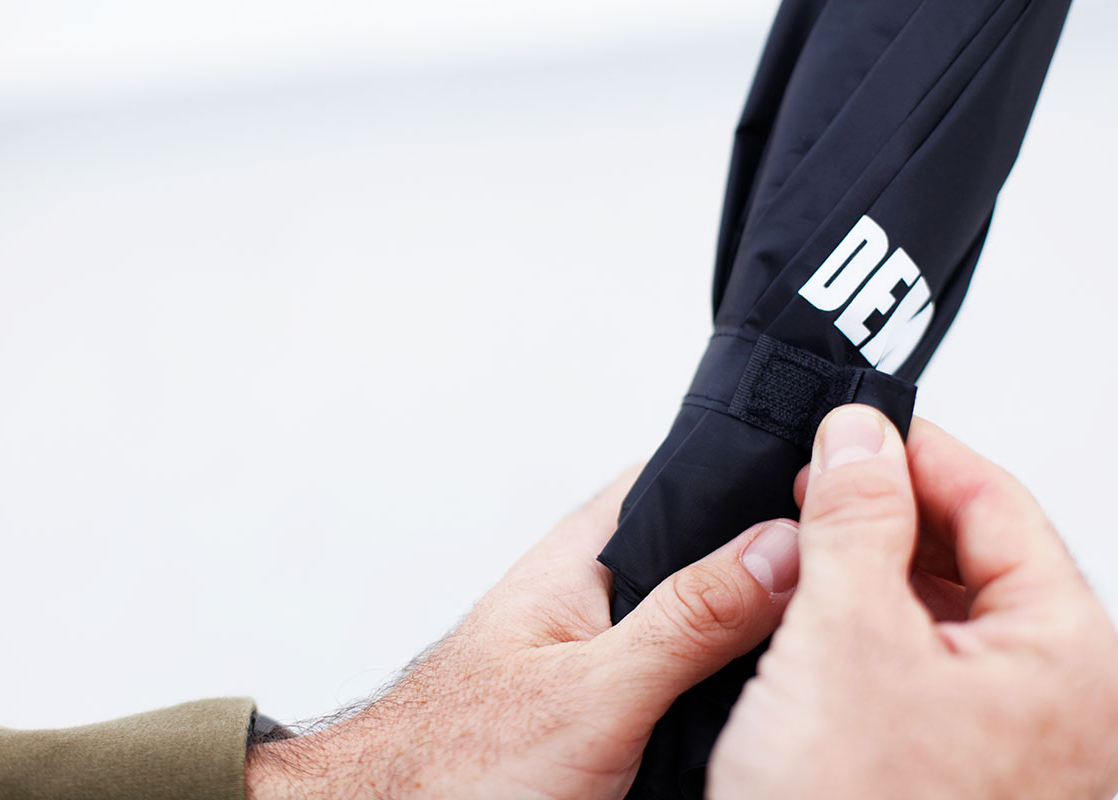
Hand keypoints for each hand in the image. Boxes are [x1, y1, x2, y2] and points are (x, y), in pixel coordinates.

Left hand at [246, 466, 799, 798]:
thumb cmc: (458, 762)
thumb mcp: (594, 692)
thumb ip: (686, 619)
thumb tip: (783, 548)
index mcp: (588, 557)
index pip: (685, 472)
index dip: (760, 467)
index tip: (841, 477)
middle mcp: (604, 592)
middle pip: (711, 546)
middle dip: (778, 557)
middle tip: (860, 568)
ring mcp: (612, 649)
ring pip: (710, 615)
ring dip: (760, 624)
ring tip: (831, 632)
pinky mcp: (617, 703)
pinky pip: (694, 674)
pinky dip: (732, 678)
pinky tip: (772, 693)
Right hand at [708, 406, 1117, 798]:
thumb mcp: (845, 642)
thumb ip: (855, 520)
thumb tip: (858, 433)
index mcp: (1069, 659)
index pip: (999, 503)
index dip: (918, 451)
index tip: (848, 426)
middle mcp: (1060, 698)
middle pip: (979, 554)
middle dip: (890, 508)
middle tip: (812, 483)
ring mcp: (1013, 736)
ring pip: (947, 609)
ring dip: (875, 566)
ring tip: (804, 546)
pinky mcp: (961, 761)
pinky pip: (925, 662)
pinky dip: (869, 624)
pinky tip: (816, 615)